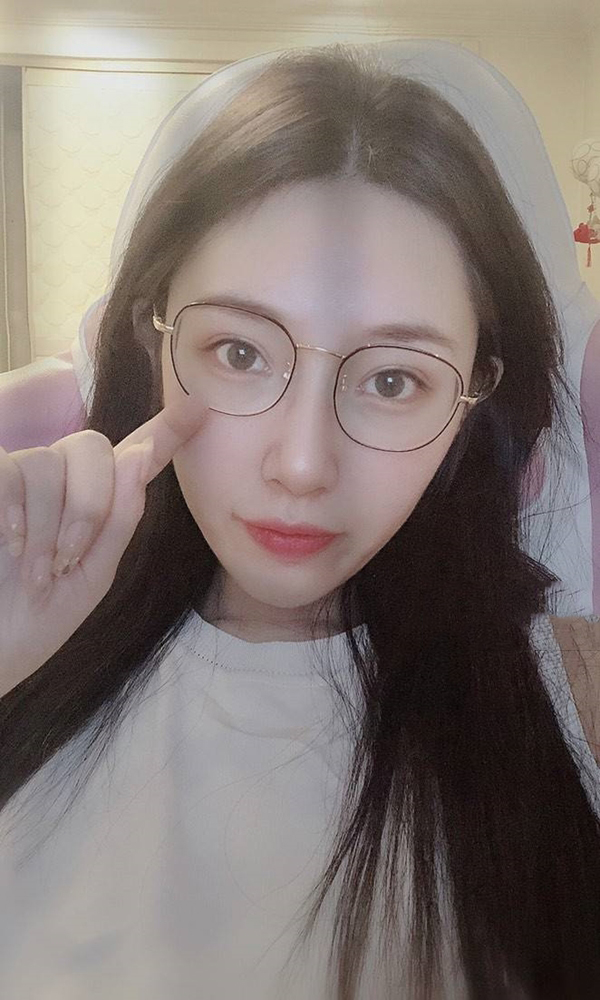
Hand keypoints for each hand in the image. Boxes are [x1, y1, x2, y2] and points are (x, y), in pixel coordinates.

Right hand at [0, 394, 207, 696]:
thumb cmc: (36, 617)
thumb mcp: (93, 574)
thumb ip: (119, 518)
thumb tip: (140, 456)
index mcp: (96, 505)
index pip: (135, 456)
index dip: (167, 428)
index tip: (200, 406)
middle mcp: (59, 481)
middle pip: (92, 447)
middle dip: (89, 504)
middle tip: (68, 559)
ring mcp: (19, 480)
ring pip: (48, 463)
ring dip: (48, 526)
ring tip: (35, 571)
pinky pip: (12, 470)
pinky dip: (16, 513)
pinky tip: (11, 545)